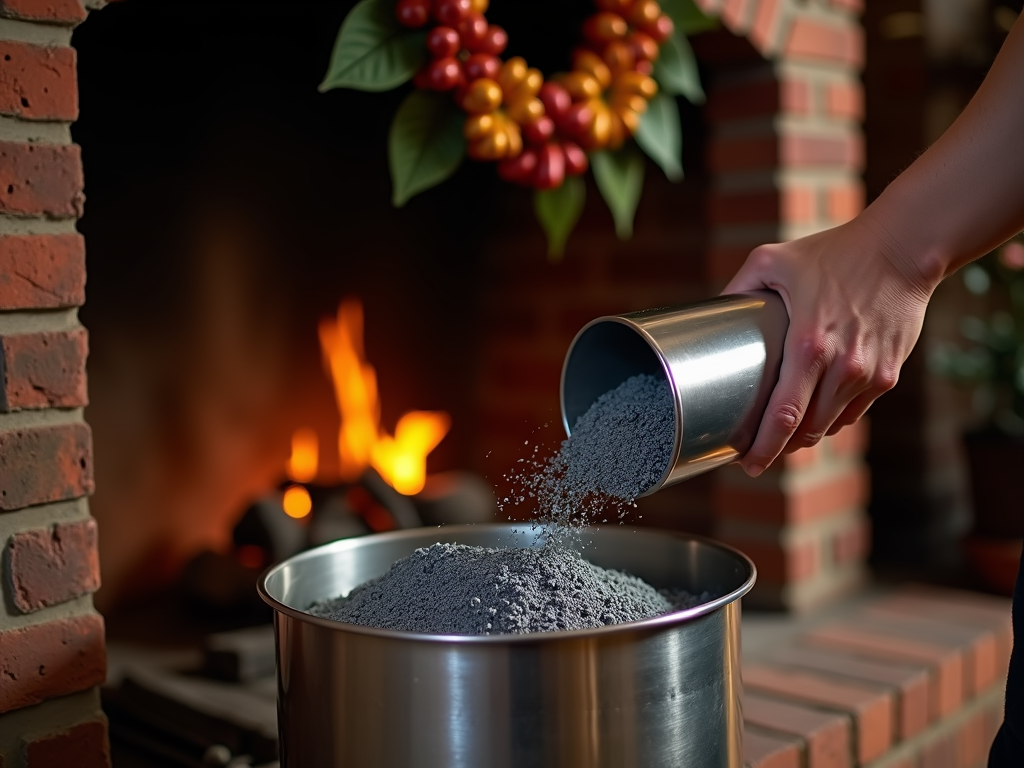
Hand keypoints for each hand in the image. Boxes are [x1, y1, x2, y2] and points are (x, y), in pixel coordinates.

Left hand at [723, 215, 934, 476]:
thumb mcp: (773, 260)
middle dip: (778, 449)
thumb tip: (709, 312)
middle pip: (806, 430)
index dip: (763, 446)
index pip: (784, 415)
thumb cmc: (834, 252)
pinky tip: (812, 418)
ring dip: (803, 438)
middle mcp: (843, 366)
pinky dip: (829, 420)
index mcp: (810, 344)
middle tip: (754, 456)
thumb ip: (738, 288)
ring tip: (780, 440)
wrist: (903, 249)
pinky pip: (852, 413)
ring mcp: (869, 374)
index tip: (744, 463)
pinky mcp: (887, 376)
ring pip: (829, 426)